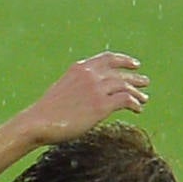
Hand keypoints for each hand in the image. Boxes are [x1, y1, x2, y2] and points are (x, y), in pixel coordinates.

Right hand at [17, 51, 151, 145]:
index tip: (134, 64)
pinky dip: (134, 103)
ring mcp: (97, 89)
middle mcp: (90, 75)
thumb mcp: (62, 90)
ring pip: (125, 85)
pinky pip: (125, 100)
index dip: (123, 60)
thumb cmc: (46, 112)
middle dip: (134, 77)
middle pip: (120, 72)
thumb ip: (77, 87)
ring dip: (137, 92)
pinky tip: (138, 109)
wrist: (38, 122)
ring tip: (144, 98)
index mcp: (80, 69)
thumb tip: (87, 97)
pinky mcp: (101, 105)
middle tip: (144, 82)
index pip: (107, 58)